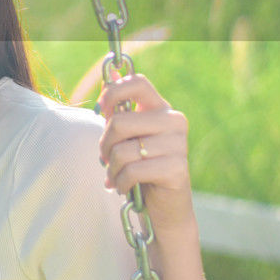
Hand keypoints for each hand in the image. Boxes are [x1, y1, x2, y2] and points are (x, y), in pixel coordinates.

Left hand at [97, 72, 194, 234]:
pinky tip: (125, 186)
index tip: (101, 111)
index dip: (112, 92)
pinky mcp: (176, 169)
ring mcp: (178, 145)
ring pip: (122, 150)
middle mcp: (174, 121)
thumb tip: (110, 72)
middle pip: (119, 122)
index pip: (137, 82)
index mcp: (161, 108)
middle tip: (106, 159)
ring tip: (116, 175)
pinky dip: (120, 182)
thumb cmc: (141, 166)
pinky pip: (132, 171)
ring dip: (112, 168)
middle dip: (104, 145)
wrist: (166, 207)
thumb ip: (119, 108)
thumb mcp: (128, 135)